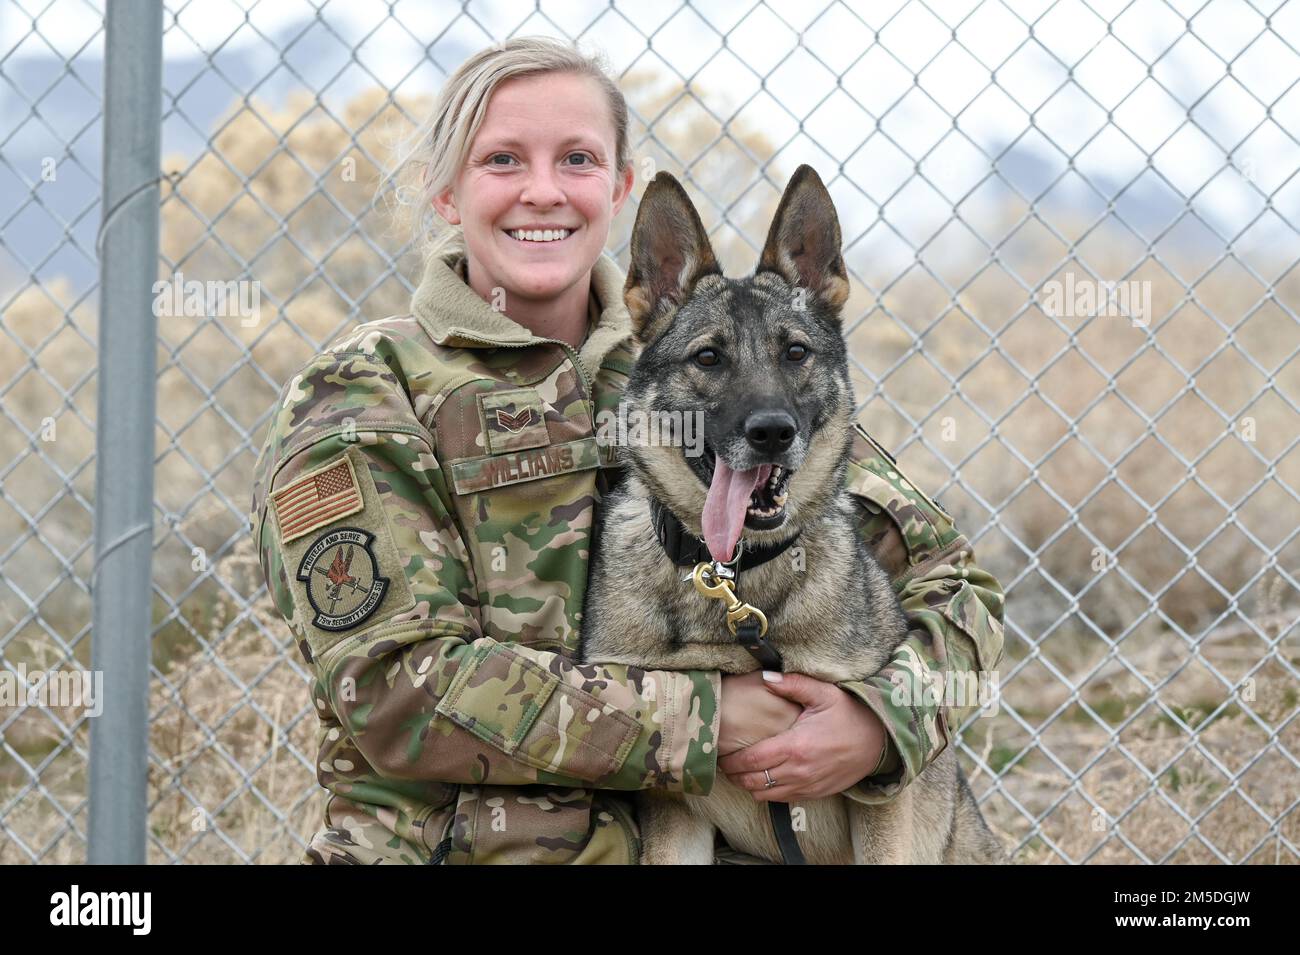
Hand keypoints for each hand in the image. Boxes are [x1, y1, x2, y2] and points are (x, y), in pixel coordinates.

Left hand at [718, 672, 886, 801]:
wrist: (878, 741)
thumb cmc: (849, 714)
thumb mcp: (823, 693)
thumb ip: (791, 684)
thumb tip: (765, 677)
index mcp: (795, 747)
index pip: (751, 761)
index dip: (731, 761)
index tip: (720, 753)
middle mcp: (798, 772)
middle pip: (752, 782)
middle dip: (734, 775)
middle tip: (724, 762)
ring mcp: (807, 786)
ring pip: (764, 795)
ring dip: (748, 785)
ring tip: (740, 770)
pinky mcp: (815, 794)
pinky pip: (782, 799)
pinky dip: (767, 792)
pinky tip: (763, 777)